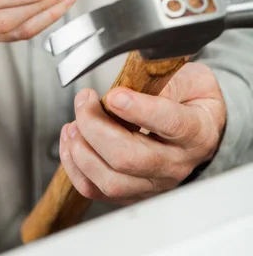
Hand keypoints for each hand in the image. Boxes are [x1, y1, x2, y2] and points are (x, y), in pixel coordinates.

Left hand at [60, 62, 225, 203]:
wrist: (198, 123)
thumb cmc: (192, 98)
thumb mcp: (190, 77)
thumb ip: (163, 78)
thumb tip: (129, 84)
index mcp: (196, 131)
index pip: (170, 124)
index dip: (139, 110)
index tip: (114, 95)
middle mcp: (176, 163)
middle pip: (129, 158)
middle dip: (96, 127)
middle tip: (85, 100)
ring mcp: (154, 182)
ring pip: (111, 180)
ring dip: (82, 150)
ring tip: (74, 123)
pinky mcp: (133, 191)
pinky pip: (97, 191)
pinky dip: (76, 167)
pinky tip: (72, 142)